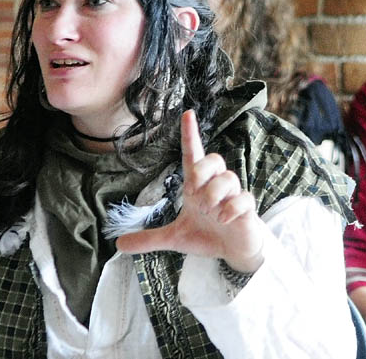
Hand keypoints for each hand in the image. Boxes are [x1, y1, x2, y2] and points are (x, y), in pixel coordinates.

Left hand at [116, 110, 265, 271]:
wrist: (232, 251)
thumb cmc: (206, 235)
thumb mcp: (174, 238)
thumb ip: (150, 239)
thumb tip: (119, 244)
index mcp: (197, 186)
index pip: (194, 154)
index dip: (190, 134)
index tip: (187, 113)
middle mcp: (216, 185)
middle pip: (214, 159)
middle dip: (202, 173)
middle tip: (193, 196)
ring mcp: (233, 195)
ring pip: (228, 178)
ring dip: (214, 195)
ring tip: (210, 214)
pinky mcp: (247, 208)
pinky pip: (243, 199)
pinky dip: (230, 209)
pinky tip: (224, 220)